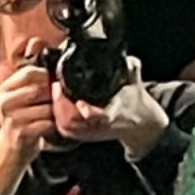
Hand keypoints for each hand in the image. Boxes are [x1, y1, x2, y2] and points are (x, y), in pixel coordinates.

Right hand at [0, 49, 57, 164]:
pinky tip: (51, 124)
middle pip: (38, 89)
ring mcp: (12, 118)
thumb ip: (30, 68)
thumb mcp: (23, 90)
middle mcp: (5, 101)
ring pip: (45, 108)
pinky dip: (53, 124)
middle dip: (53, 94)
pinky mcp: (20, 133)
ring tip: (54, 113)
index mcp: (7, 87)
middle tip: (56, 99)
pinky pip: (46, 124)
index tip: (52, 81)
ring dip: (55, 111)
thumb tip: (36, 41)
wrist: (14, 146)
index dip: (45, 75)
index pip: (29, 72)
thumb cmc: (23, 115)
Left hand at [52, 58, 168, 156]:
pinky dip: (57, 117)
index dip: (90, 112)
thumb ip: (132, 68)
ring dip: (57, 110)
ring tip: (56, 91)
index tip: (80, 103)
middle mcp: (102, 126)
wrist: (139, 123)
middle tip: (56, 86)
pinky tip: (56, 103)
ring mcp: (91, 132)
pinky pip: (64, 130)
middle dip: (61, 105)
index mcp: (116, 113)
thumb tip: (128, 59)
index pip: (103, 117)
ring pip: (66, 128)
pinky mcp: (84, 136)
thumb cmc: (134, 102)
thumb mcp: (135, 83)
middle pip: (75, 123)